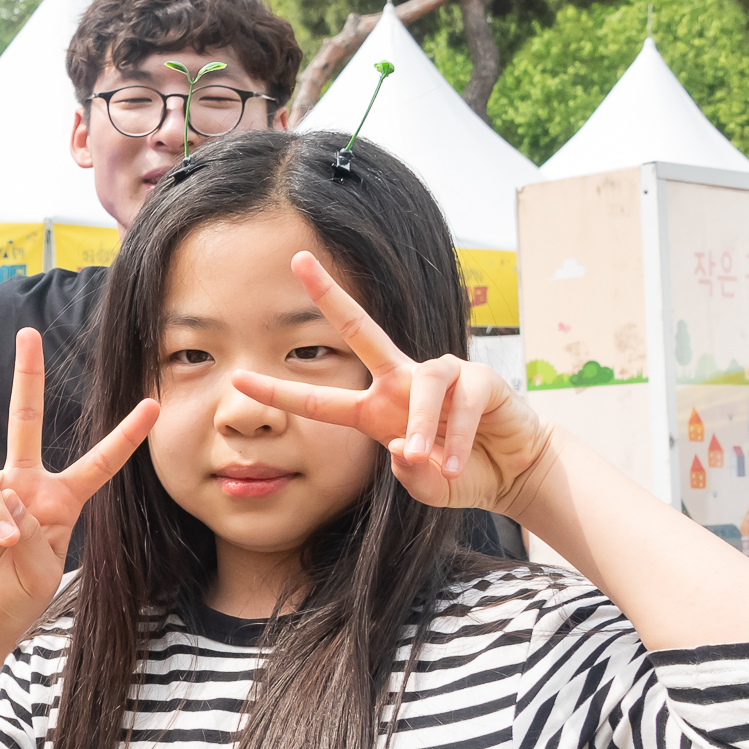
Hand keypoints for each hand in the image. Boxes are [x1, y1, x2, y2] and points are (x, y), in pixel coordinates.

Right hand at [0, 329, 156, 656]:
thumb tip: (7, 494)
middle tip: (28, 333)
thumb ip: (34, 530)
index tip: (153, 405)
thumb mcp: (45, 568)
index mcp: (60, 498)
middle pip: (25, 419)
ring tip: (5, 543)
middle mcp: (25, 484)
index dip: (125, 436)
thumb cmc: (19, 591)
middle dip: (26, 376)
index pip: (98, 462)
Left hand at [228, 252, 554, 513]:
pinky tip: (458, 462)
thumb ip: (408, 476)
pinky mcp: (479, 378)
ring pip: (422, 387)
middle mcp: (401, 381)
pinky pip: (461, 405)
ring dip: (421, 426)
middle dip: (330, 294)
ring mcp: (440, 374)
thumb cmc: (459, 475)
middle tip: (298, 261)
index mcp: (374, 409)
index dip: (279, 390)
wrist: (512, 472)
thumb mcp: (425, 488)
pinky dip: (457, 438)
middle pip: (360, 328)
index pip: (318, 399)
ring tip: (425, 459)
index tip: (236, 378)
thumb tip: (398, 446)